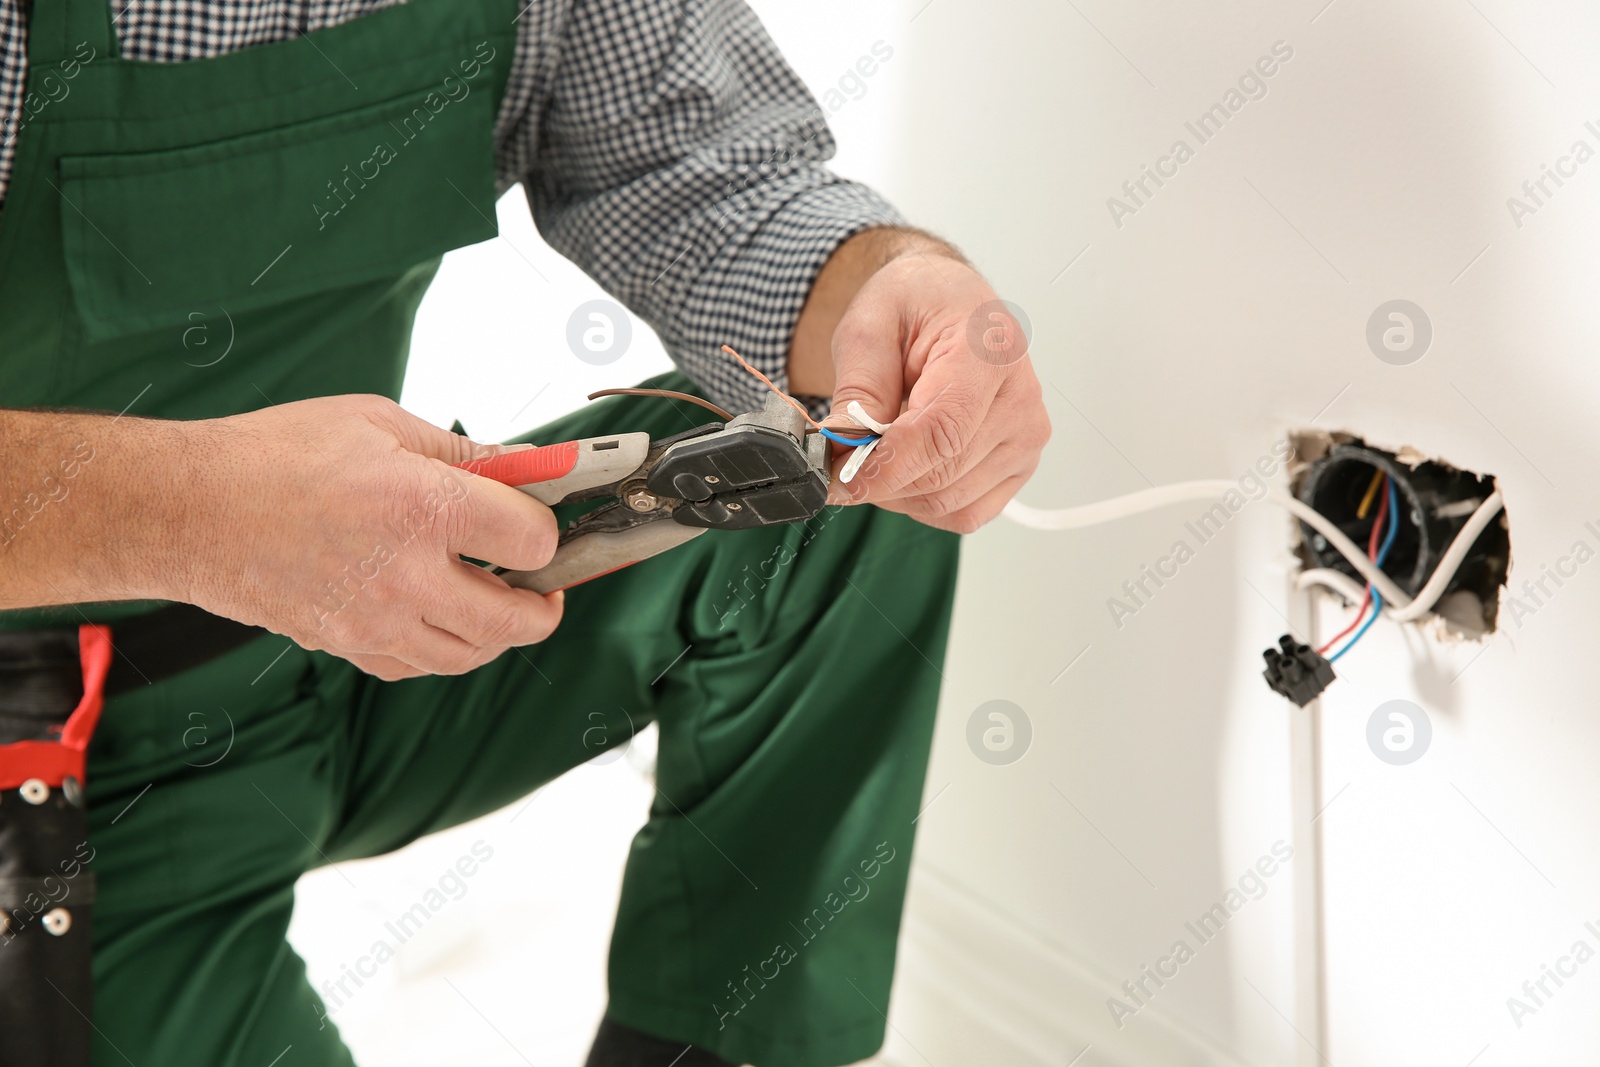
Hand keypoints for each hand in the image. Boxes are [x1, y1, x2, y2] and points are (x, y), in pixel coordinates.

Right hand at [177, 395, 562, 679]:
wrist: (187, 509)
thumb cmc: (275, 455)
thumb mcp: (379, 422)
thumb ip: (459, 450)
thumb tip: (518, 464)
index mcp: (425, 507)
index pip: (531, 541)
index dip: (545, 529)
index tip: (538, 518)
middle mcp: (408, 575)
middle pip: (515, 619)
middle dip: (544, 605)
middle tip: (547, 587)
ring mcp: (375, 621)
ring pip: (468, 654)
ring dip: (499, 634)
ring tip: (500, 603)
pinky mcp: (345, 645)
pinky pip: (416, 666)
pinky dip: (442, 649)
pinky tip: (441, 618)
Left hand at [810, 237, 1049, 532]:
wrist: (948, 304)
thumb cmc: (915, 306)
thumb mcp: (869, 327)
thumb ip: (858, 391)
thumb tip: (840, 451)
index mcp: (989, 352)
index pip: (941, 432)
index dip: (885, 466)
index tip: (836, 477)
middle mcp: (1020, 400)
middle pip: (941, 474)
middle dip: (878, 479)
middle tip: (837, 461)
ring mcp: (1025, 439)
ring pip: (947, 501)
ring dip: (897, 492)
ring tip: (877, 449)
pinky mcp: (1018, 467)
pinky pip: (964, 513)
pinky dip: (923, 502)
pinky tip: (907, 466)